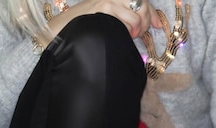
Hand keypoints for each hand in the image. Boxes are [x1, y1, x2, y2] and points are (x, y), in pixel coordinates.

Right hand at [44, 0, 162, 42]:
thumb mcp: (109, 21)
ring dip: (137, 28)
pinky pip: (130, 19)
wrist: (60, 31)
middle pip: (142, 4)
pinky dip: (130, 29)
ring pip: (138, 13)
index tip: (156, 24)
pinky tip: (120, 34)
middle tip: (136, 33)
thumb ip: (128, 19)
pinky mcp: (105, 6)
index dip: (151, 12)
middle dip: (145, 21)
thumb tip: (154, 24)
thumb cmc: (84, 29)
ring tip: (126, 35)